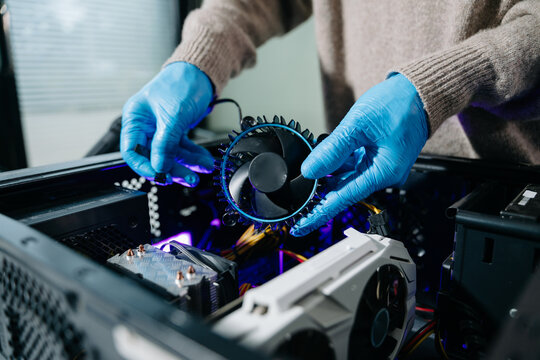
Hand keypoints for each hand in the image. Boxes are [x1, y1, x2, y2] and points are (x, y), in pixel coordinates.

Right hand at [121, 61, 213, 186]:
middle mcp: (146, 125)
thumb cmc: (181, 83)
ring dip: (187, 164)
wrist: (201, 72)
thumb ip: (165, 143)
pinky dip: (194, 156)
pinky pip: (183, 148)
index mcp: (136, 119)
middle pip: (154, 156)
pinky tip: (204, 161)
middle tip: (187, 178)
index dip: (145, 166)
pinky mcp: (176, 130)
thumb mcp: (173, 115)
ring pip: (171, 154)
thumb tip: (159, 166)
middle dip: (172, 168)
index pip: (132, 151)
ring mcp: (161, 129)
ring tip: (202, 170)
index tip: (161, 175)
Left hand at [290, 73, 427, 235]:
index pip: (343, 199)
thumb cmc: (399, 103)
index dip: (319, 213)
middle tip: (297, 193)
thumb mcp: (358, 125)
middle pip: (343, 188)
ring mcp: (381, 165)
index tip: (301, 226)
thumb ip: (332, 150)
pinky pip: (353, 165)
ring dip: (328, 172)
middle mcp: (383, 174)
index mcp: (383, 172)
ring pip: (346, 176)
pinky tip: (326, 155)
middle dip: (319, 190)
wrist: (420, 91)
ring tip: (311, 168)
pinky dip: (338, 162)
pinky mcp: (378, 156)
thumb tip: (310, 169)